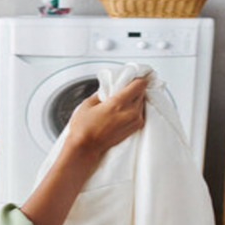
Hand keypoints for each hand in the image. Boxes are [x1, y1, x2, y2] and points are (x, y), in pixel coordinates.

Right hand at [19, 76, 148, 224]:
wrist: (84, 149)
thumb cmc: (83, 129)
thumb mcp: (88, 103)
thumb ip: (103, 94)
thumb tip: (109, 90)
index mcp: (118, 103)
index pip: (139, 84)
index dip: (137, 77)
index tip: (134, 75)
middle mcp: (130, 112)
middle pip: (142, 92)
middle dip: (135, 88)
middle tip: (125, 86)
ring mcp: (134, 121)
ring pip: (141, 102)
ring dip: (135, 99)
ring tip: (121, 100)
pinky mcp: (134, 129)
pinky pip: (140, 113)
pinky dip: (134, 109)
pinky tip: (123, 110)